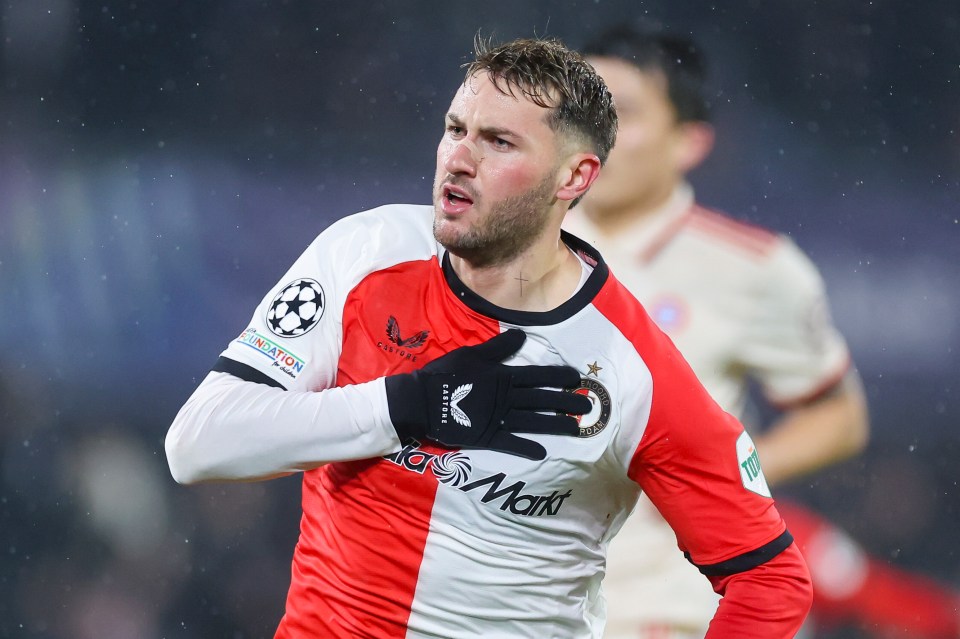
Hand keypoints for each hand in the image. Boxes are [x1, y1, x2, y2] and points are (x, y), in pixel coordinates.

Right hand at [384, 329, 590, 459]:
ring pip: (534, 422)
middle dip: (566, 401)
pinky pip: (511, 443)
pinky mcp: (486, 437)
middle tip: (588, 406)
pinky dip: (527, 448)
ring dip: (555, 425)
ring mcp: (498, 418)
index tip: (577, 377)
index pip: (538, 375)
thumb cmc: (444, 375)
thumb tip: (523, 334)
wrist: (420, 401)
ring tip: (576, 430)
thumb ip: (498, 348)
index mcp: (503, 376)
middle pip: (543, 399)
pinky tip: (543, 453)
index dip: (558, 376)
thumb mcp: (471, 354)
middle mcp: (506, 398)